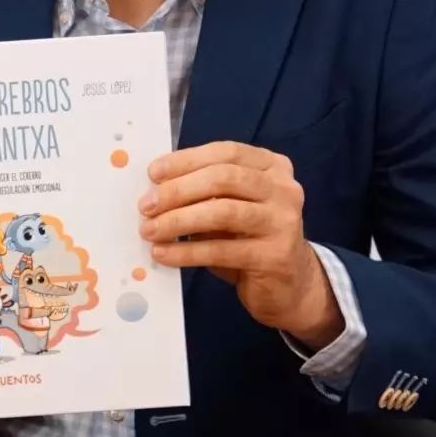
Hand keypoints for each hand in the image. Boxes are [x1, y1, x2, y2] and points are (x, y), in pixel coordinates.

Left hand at [138, 141, 343, 349]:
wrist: (289, 284)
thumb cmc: (250, 237)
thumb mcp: (231, 205)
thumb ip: (205, 190)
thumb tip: (154, 187)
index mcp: (272, 165)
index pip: (226, 152)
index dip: (187, 160)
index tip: (153, 173)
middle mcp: (284, 188)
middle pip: (224, 178)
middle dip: (178, 190)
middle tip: (146, 206)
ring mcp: (283, 221)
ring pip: (223, 212)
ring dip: (178, 220)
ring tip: (150, 230)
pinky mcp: (275, 256)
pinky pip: (222, 250)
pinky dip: (187, 251)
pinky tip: (164, 254)